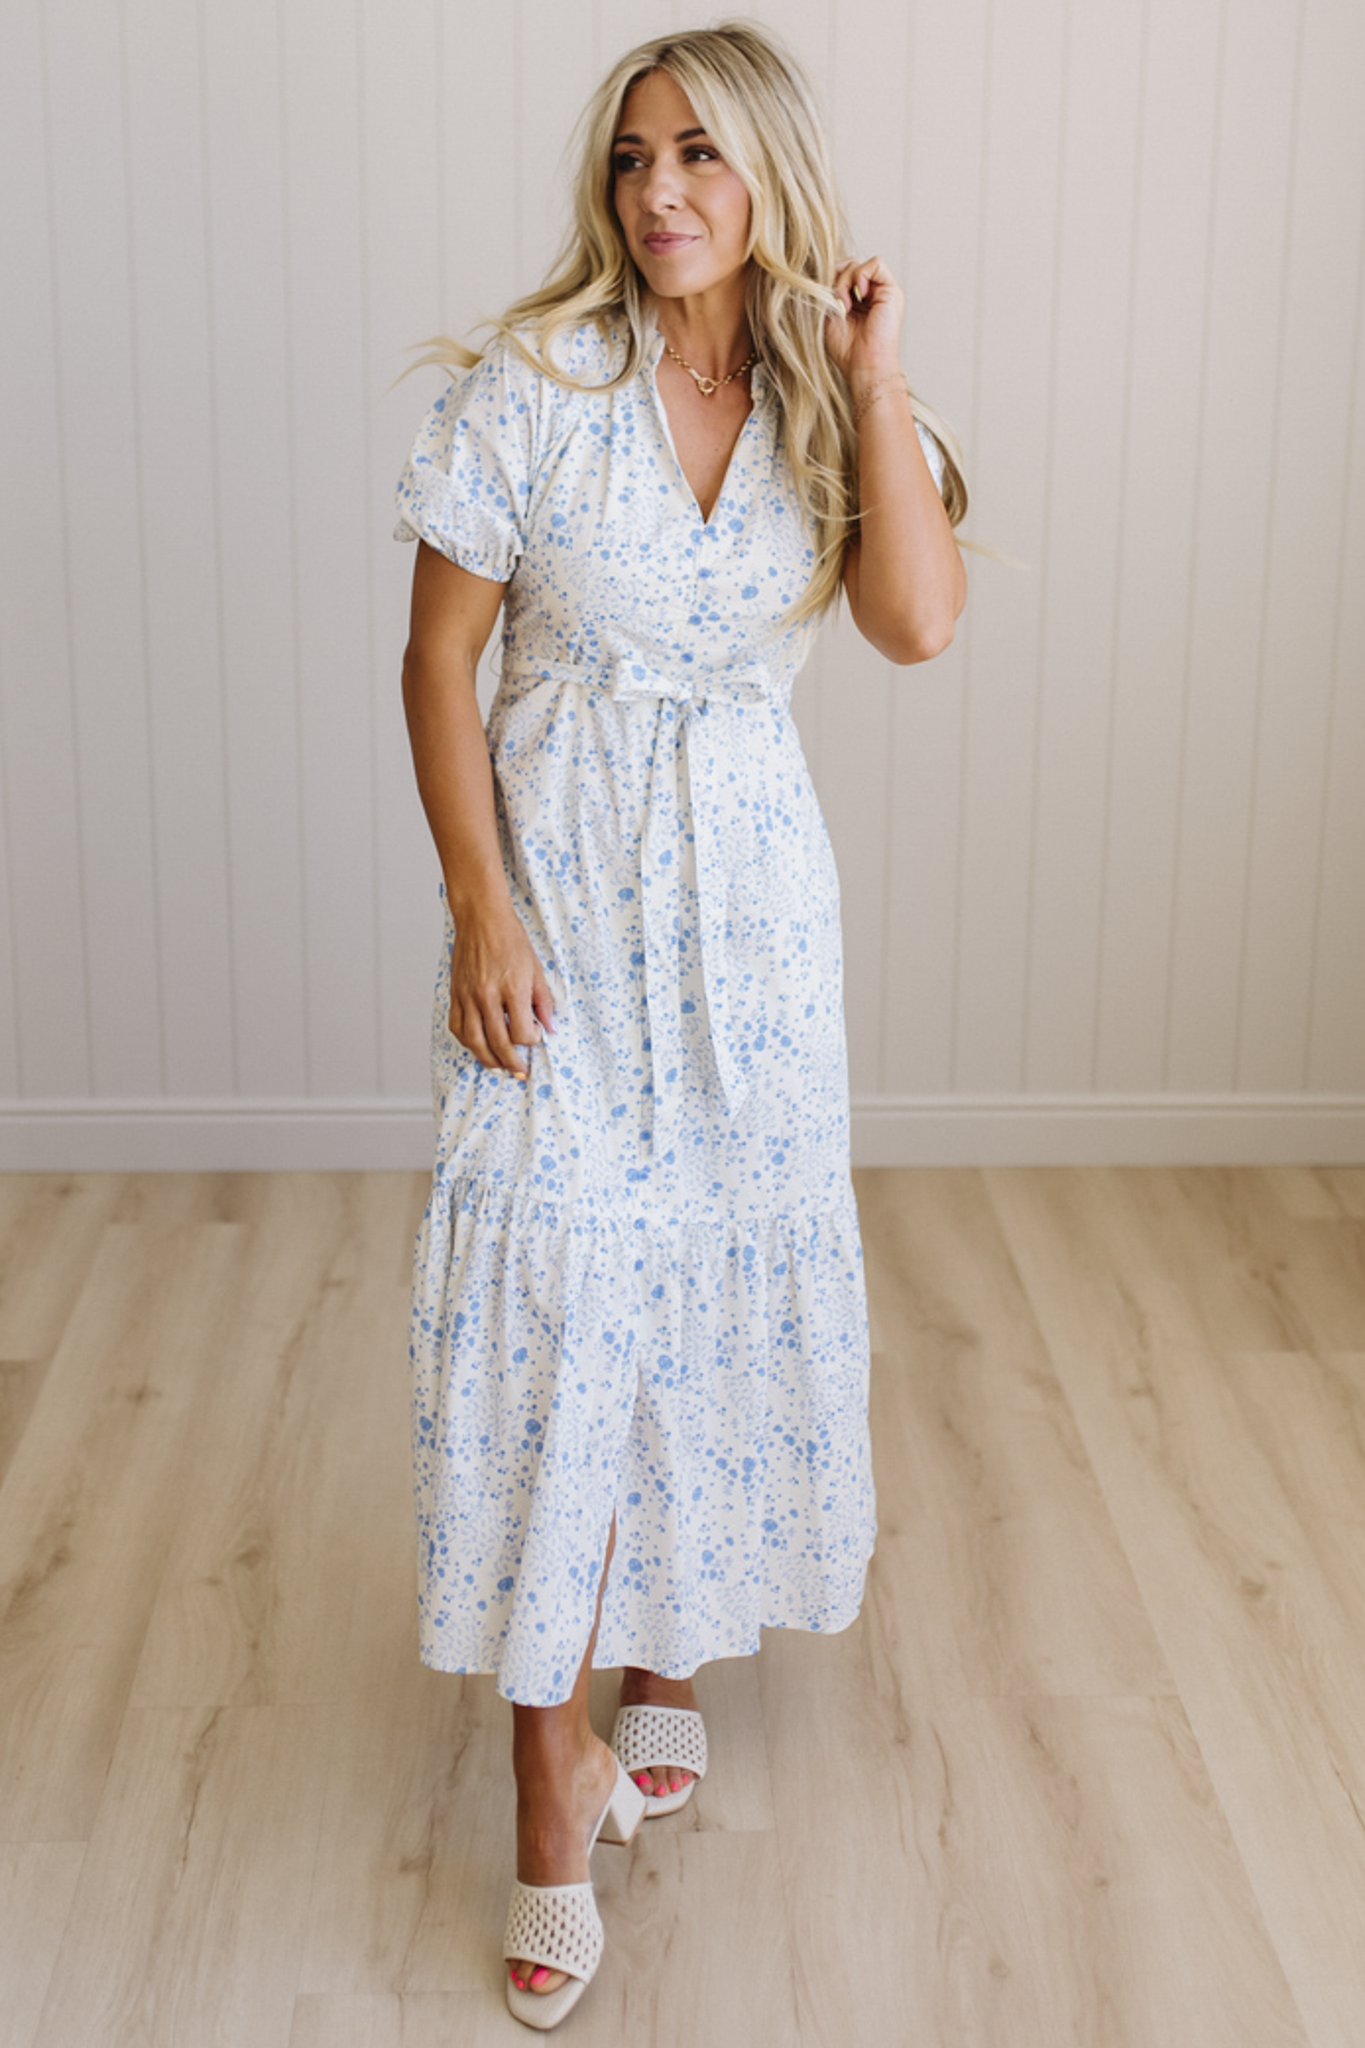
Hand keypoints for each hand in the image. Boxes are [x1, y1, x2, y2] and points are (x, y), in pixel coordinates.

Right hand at [447, 900, 555, 1080]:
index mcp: (513, 989)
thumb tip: (550, 1027)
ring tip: (498, 1067)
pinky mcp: (455, 993)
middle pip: (498, 1043)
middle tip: (519, 1072)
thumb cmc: (511, 939)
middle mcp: (488, 996)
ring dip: (487, 1059)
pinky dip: (467, 1041)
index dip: (532, 1040)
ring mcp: (468, 996)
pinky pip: (457, 1026)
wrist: (481, 918)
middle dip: (511, 1063)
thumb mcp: (537, 969)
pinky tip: (477, 1046)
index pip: (522, 1032)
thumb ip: (544, 1002)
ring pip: (474, 1041)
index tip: (536, 1036)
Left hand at [825, 255, 904, 386]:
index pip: (841, 272)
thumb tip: (821, 271)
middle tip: (836, 302)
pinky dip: (862, 274)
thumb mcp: (829, 314)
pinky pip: (876, 263)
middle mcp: (870, 293)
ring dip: (846, 279)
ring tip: (846, 304)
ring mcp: (882, 291)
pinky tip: (858, 295)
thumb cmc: (847, 350)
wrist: (864, 366)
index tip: (826, 299)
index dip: (830, 279)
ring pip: (859, 263)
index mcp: (856, 299)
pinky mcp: (892, 290)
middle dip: (836, 277)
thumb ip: (828, 292)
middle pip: (848, 264)